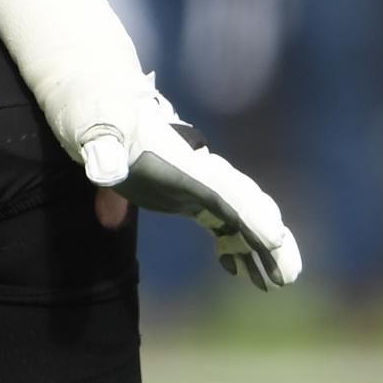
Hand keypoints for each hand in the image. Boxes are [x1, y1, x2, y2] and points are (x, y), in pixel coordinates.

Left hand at [87, 82, 302, 290]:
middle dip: (270, 239)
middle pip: (245, 204)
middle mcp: (198, 171)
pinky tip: (235, 269)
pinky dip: (232, 244)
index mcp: (182, 159)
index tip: (274, 239)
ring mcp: (194, 182)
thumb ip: (102, 147)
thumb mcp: (93, 126)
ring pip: (239, 216)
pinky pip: (219, 220)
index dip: (252, 215)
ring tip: (275, 284)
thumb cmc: (95, 110)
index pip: (226, 190)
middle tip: (289, 275)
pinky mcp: (184, 192)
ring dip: (258, 248)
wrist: (96, 98)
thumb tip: (105, 172)